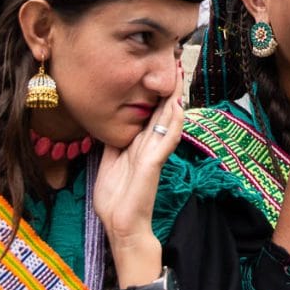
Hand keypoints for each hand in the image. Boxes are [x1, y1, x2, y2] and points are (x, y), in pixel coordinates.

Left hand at [93, 88, 182, 283]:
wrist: (121, 226)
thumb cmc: (116, 199)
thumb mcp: (109, 161)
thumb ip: (114, 143)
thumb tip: (110, 124)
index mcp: (140, 145)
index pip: (153, 113)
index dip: (158, 93)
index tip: (161, 72)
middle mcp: (151, 146)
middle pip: (164, 111)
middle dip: (170, 88)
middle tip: (177, 63)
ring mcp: (155, 154)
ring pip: (169, 121)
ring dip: (175, 98)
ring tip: (180, 76)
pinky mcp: (153, 163)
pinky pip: (167, 139)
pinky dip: (174, 122)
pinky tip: (178, 106)